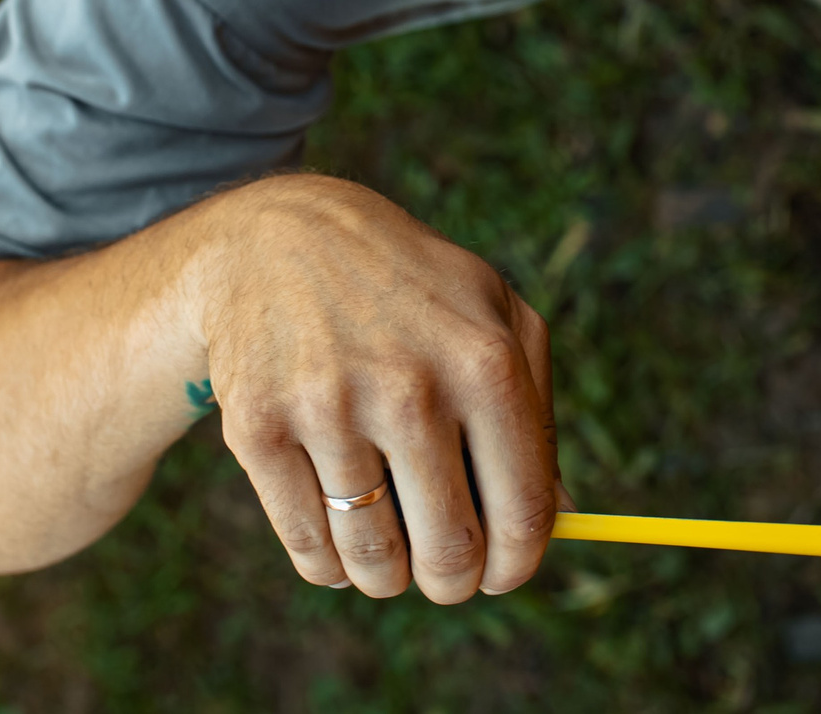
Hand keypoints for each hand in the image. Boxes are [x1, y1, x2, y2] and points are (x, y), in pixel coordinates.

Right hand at [197, 175, 561, 602]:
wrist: (279, 238)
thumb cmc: (410, 290)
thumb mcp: (493, 317)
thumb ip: (537, 413)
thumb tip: (560, 518)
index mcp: (485, 362)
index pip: (521, 511)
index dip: (514, 564)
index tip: (500, 574)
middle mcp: (410, 387)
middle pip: (449, 551)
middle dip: (452, 582)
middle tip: (444, 573)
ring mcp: (328, 409)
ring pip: (375, 561)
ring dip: (388, 576)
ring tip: (390, 553)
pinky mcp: (259, 429)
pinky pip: (309, 549)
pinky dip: (329, 563)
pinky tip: (337, 533)